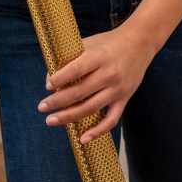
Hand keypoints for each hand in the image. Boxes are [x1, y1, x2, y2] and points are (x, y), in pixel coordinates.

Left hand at [37, 24, 154, 143]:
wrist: (139, 44)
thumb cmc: (109, 43)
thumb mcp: (90, 43)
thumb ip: (71, 58)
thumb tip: (50, 79)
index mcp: (99, 56)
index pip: (76, 69)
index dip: (60, 79)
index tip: (48, 86)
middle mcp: (109, 73)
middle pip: (80, 92)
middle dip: (57, 101)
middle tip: (42, 107)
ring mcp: (118, 89)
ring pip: (91, 108)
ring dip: (69, 117)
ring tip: (51, 120)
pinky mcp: (124, 99)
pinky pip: (111, 120)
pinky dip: (97, 131)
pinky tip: (82, 139)